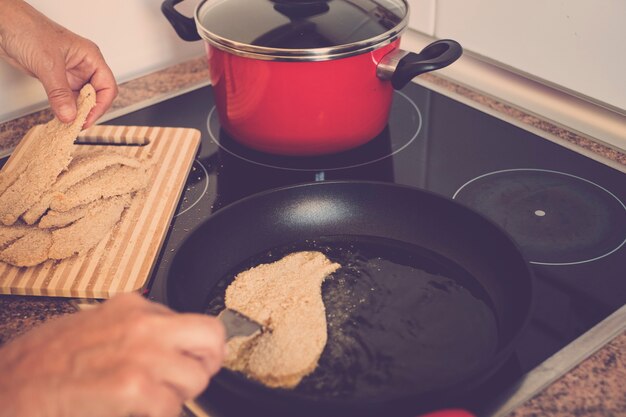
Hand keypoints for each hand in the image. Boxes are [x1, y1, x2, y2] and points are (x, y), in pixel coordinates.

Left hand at [0, 0, 117, 127]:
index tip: (88, 118)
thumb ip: (60, 93)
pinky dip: (64, 109)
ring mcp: (69, 73)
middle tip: (78, 123)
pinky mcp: (55, 79)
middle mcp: (83, 66)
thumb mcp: (48, 64)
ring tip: (69, 123)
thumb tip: (69, 115)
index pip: (106, 86)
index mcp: (90, 57)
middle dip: (88, 110)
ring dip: (75, 111)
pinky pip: (65, 98)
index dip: (100, 105)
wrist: (4, 24)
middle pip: (96, 95)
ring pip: (80, 99)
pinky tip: (61, 116)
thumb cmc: (28, 29)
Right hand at [0, 292, 225, 416]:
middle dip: (207, 363)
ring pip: (196, 378)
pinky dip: (160, 414)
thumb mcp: (97, 326)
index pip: (196, 321)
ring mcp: (140, 353)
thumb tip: (171, 343)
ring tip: (150, 400)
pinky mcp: (132, 387)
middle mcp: (143, 324)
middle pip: (211, 338)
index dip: (200, 348)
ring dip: (178, 396)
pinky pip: (171, 406)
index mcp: (134, 307)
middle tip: (190, 379)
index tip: (196, 359)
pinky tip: (135, 411)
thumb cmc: (44, 362)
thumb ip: (137, 329)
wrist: (7, 387)